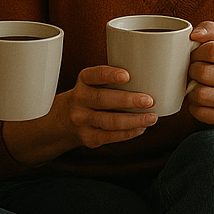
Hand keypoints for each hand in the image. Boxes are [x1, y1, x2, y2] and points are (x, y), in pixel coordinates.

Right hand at [1, 65, 156, 162]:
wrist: (62, 122)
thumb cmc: (89, 98)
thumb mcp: (92, 84)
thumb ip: (112, 80)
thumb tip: (149, 77)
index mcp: (83, 82)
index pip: (93, 75)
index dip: (109, 75)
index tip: (126, 75)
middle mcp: (79, 100)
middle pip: (102, 99)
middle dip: (128, 100)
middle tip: (149, 100)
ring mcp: (82, 120)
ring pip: (108, 121)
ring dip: (133, 120)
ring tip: (151, 118)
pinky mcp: (88, 138)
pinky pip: (110, 136)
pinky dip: (128, 133)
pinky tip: (140, 128)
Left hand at [184, 21, 213, 127]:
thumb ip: (209, 30)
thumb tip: (194, 35)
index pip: (212, 50)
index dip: (196, 53)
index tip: (196, 56)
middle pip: (203, 73)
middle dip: (191, 72)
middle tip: (193, 73)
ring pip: (200, 95)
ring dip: (191, 91)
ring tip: (195, 87)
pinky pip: (201, 113)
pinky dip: (195, 107)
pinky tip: (200, 102)